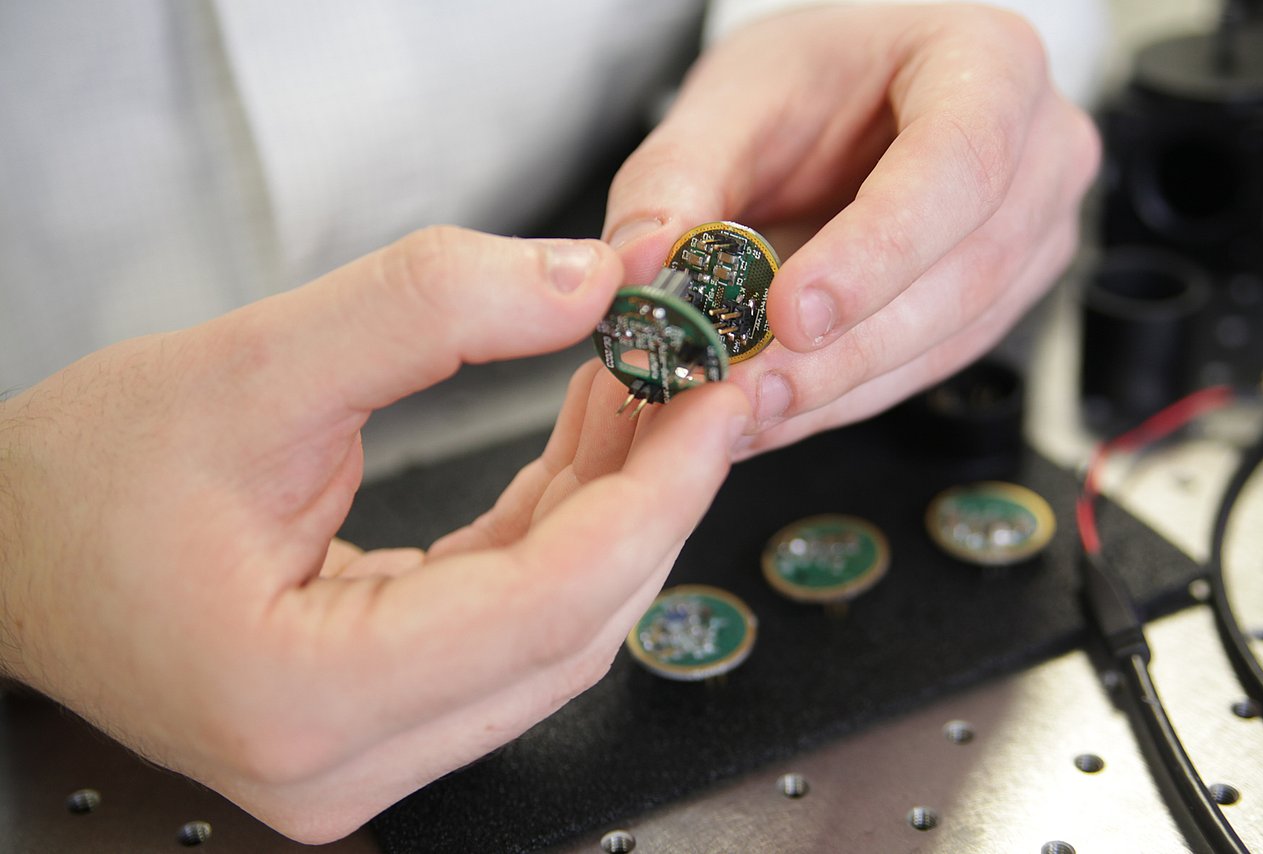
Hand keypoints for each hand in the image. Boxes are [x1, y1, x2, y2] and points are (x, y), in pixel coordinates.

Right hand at [0, 227, 748, 841]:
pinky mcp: (383, 716)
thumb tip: (585, 285)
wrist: (14, 548)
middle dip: (651, 500)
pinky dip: (562, 530)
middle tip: (699, 384)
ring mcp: (370, 752)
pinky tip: (587, 441)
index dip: (652, 499)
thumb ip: (427, 312)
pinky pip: (512, 622)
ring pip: (555, 631)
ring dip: (615, 511)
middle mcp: (347, 759)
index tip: (715, 405)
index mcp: (302, 696)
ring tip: (645, 393)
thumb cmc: (87, 479)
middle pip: (571, 629)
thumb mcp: (251, 364)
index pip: (544, 606)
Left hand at [604, 3, 1099, 455]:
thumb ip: (677, 178)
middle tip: (746, 388)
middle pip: (963, 272)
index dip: (875, 251)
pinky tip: (772, 412)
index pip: (957, 163)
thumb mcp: (730, 100)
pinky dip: (840, 400)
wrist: (845, 99)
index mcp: (987, 62)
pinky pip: (925, 370)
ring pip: (948, 339)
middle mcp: (1035, 153)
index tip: (789, 312)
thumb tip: (641, 266)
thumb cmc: (812, 80)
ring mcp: (1028, 235)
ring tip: (741, 408)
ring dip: (838, 390)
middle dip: (846, 350)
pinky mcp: (995, 304)